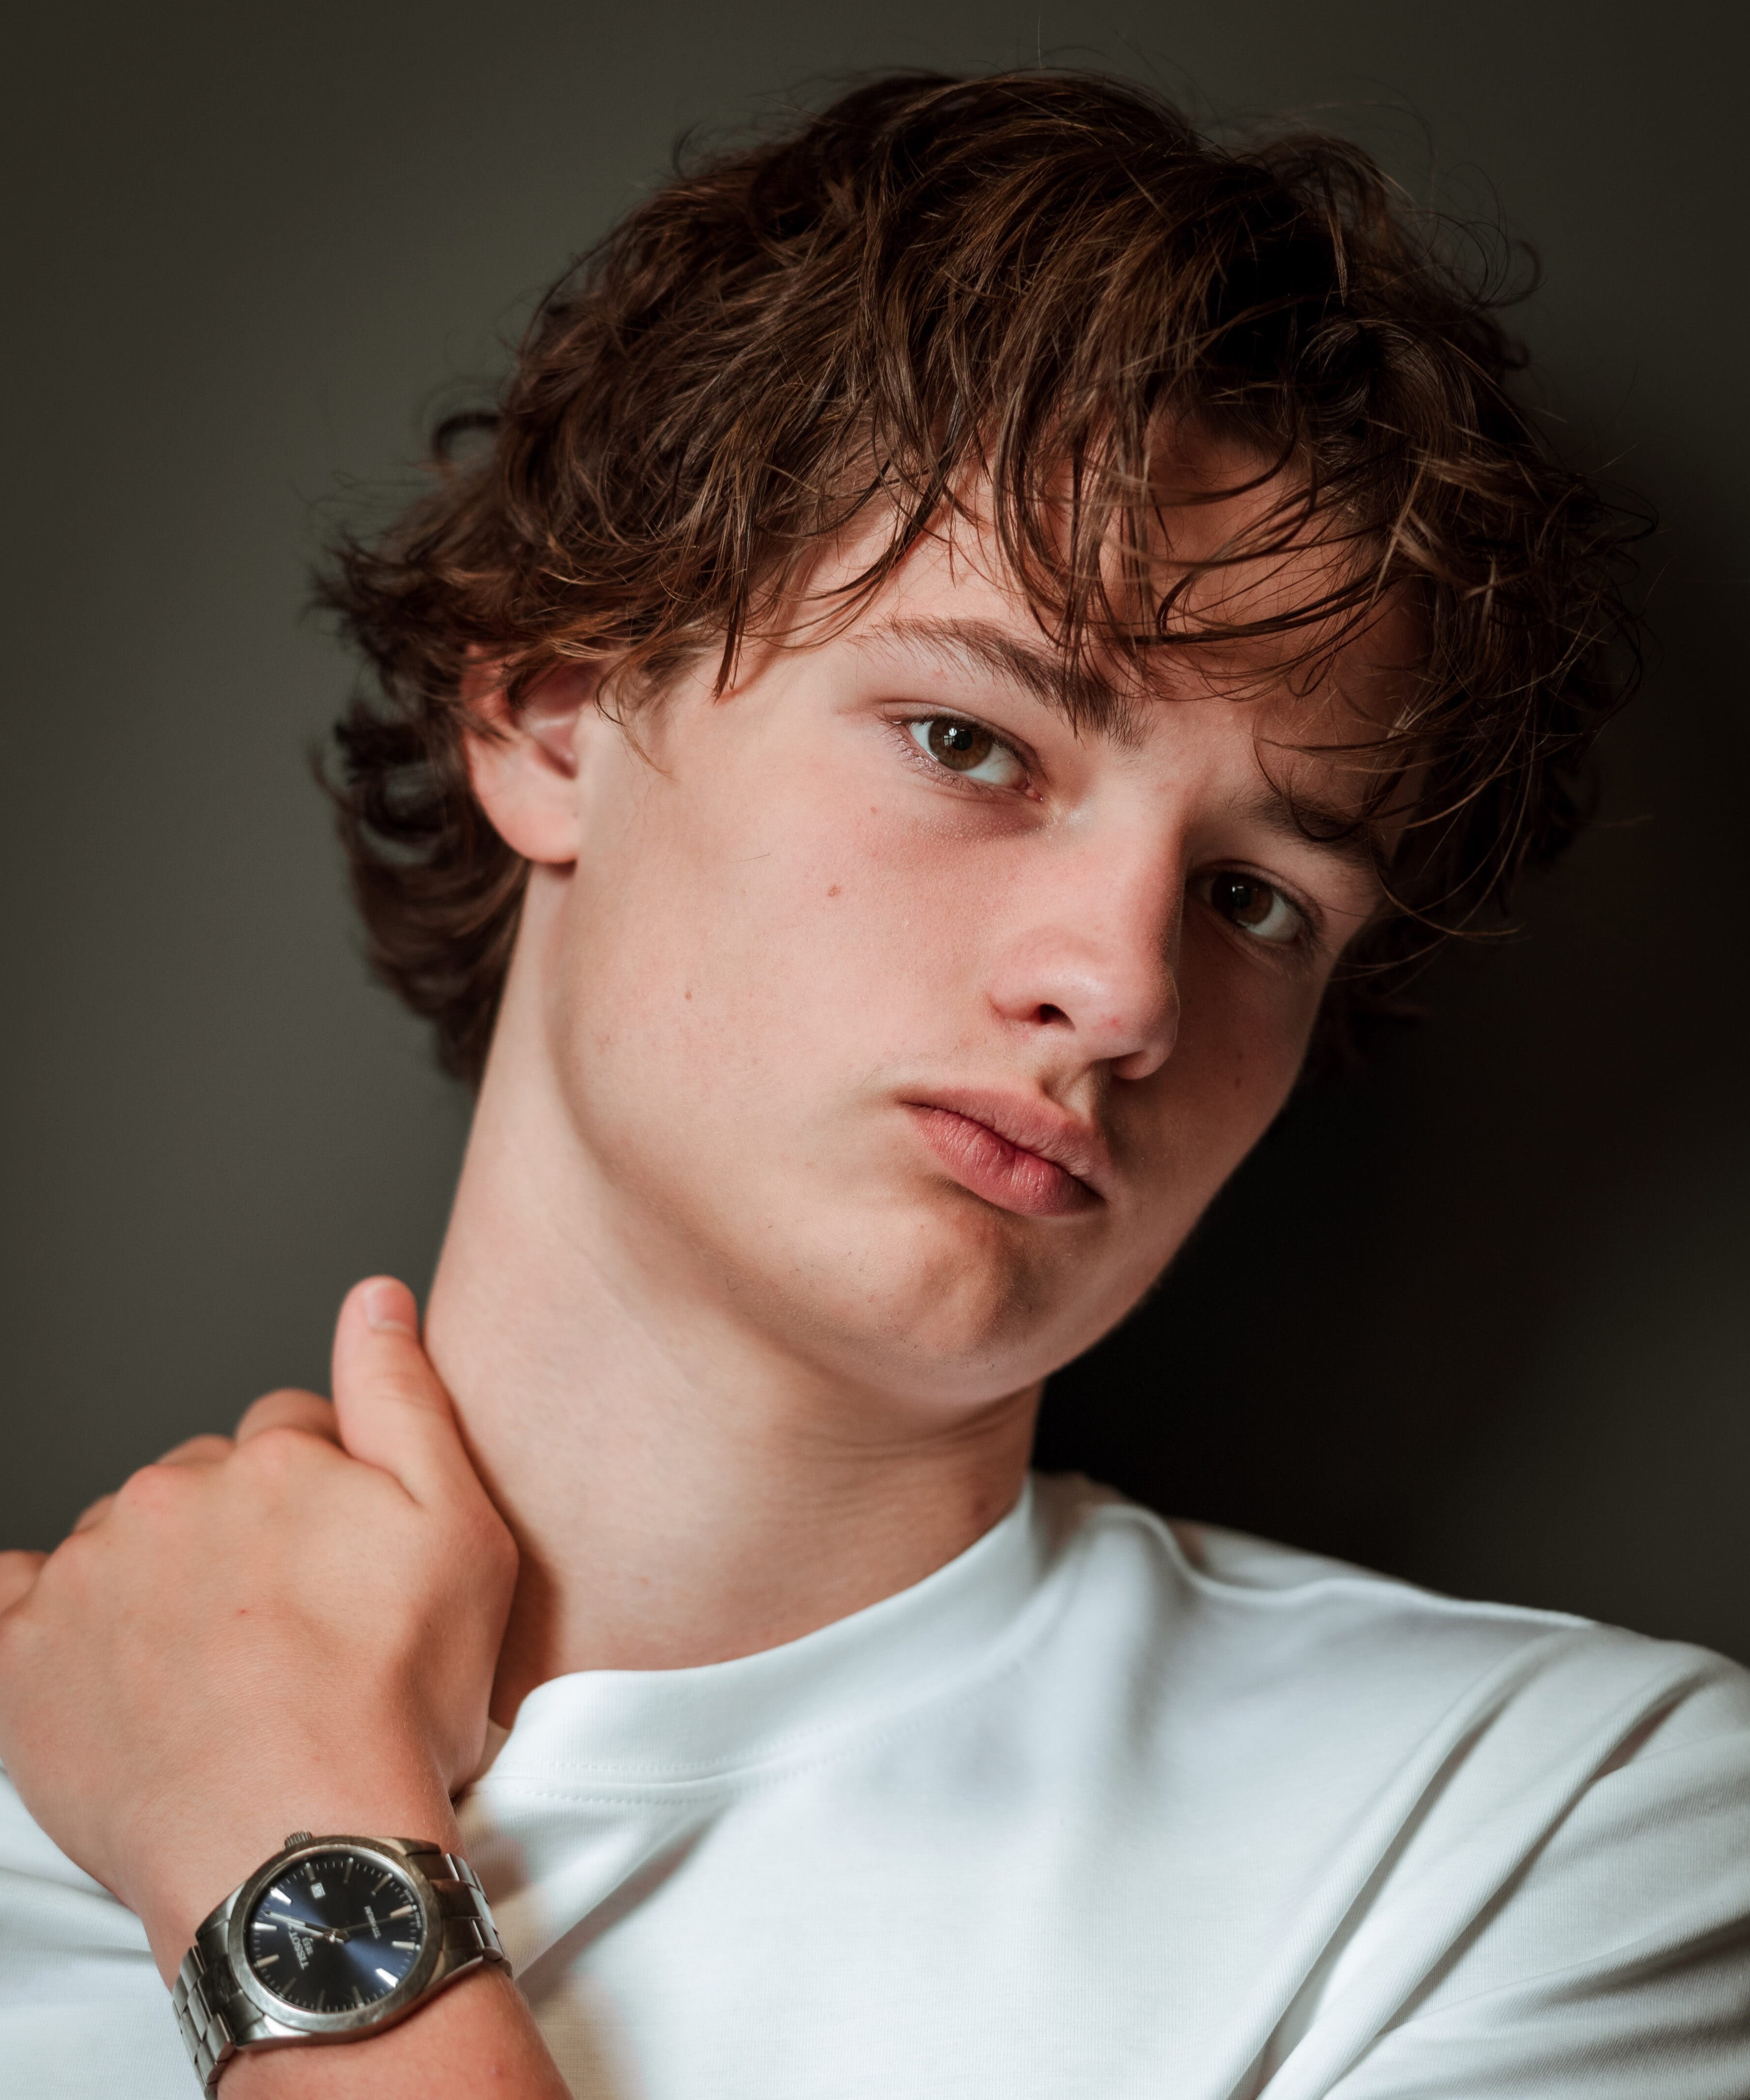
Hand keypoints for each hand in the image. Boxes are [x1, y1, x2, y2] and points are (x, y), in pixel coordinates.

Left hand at [0, 1278, 517, 1979]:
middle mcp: (169, 1494)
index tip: (342, 1559)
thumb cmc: (394, 1705)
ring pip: (123, 1537)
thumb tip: (372, 1296)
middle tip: (284, 1622)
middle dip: (239, 1528)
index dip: (326, 1486)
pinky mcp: (22, 1659)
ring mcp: (89, 1575)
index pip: (290, 1429)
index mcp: (273, 1459)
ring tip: (211, 1664)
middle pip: (203, 1480)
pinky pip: (12, 1599)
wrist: (300, 1850)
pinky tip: (90, 1650)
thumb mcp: (461, 1532)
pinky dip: (44, 1614)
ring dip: (159, 1574)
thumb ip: (405, 1397)